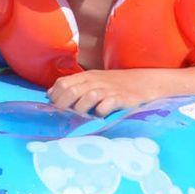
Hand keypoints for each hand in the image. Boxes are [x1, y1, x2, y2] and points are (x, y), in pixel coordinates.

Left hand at [48, 68, 169, 115]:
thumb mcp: (93, 81)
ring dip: (80, 109)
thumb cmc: (114, 84)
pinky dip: (100, 112)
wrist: (144, 82)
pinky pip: (106, 105)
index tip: (54, 107)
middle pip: (72, 91)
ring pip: (87, 97)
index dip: (55, 96)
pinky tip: (99, 116)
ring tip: (80, 117)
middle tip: (63, 116)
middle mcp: (95, 81)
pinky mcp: (121, 99)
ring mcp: (108, 90)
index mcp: (86, 76)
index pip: (63, 83)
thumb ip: (74, 86)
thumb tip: (50, 95)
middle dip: (63, 105)